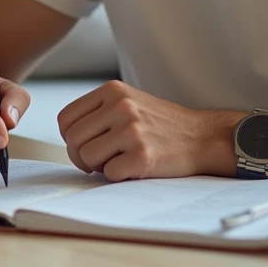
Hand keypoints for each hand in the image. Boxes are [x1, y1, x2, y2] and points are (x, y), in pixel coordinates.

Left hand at [58, 80, 220, 180]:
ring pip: (86, 157)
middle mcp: (121, 106)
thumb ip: (99, 111)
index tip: (85, 145)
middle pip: (72, 139)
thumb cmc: (162, 124)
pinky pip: (109, 173)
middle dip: (80, 156)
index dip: (70, 138)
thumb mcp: (129, 101)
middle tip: (99, 161)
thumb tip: (67, 134)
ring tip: (119, 160)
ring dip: (99, 166)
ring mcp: (132, 130)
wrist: (202, 137)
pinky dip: (118, 176)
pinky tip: (134, 167)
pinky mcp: (142, 155)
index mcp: (113, 90)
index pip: (66, 118)